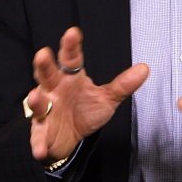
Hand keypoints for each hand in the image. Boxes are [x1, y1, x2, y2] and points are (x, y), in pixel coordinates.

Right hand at [26, 26, 148, 162]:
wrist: (70, 139)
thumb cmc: (84, 111)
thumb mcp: (106, 98)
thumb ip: (123, 84)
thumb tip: (145, 68)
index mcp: (70, 78)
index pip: (71, 59)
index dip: (71, 46)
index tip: (73, 32)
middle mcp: (54, 90)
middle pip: (47, 75)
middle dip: (44, 65)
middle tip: (43, 53)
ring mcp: (45, 111)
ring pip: (38, 103)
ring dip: (36, 100)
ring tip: (35, 96)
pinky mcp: (41, 133)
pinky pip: (39, 138)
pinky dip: (39, 144)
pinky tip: (41, 150)